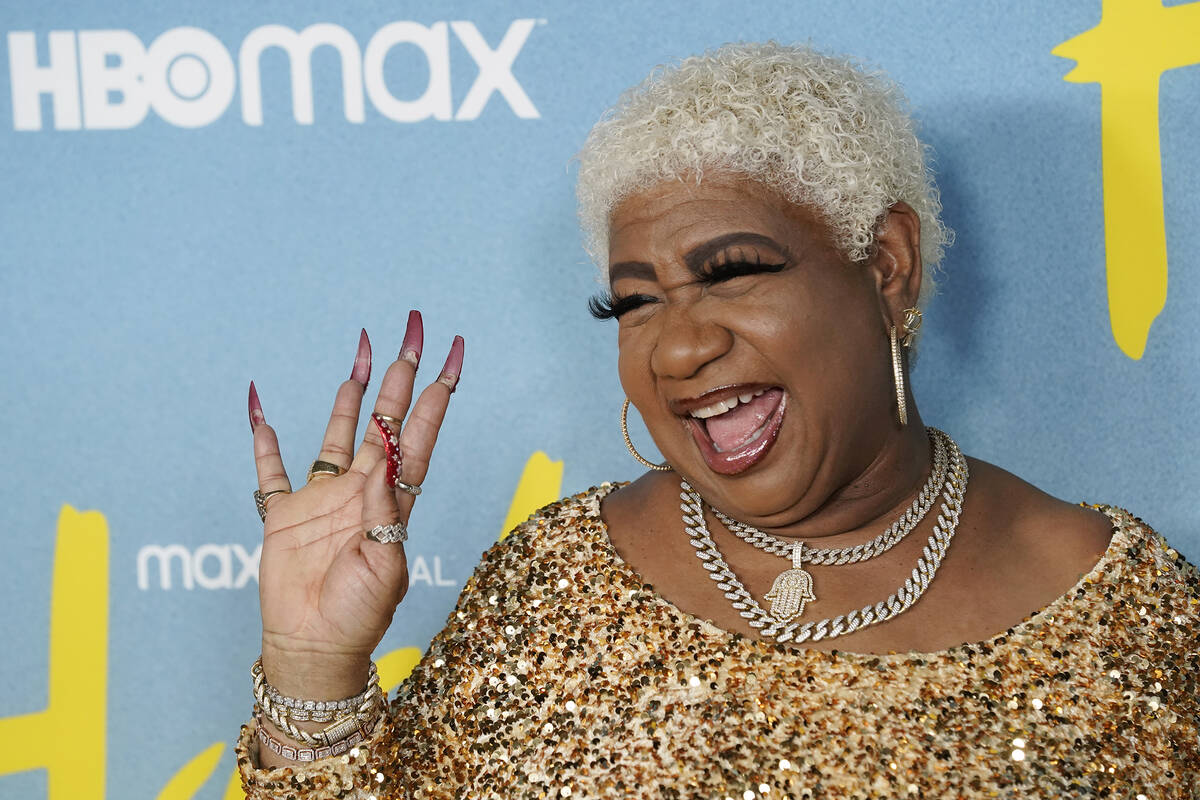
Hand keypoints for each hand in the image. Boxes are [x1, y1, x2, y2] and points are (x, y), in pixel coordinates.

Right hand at [248, 312, 463, 698]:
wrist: (315, 647)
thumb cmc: (359, 616)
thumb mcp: (385, 566)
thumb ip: (383, 512)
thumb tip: (382, 461)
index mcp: (395, 501)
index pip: (420, 433)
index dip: (437, 393)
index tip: (453, 353)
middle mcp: (363, 489)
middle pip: (384, 417)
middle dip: (400, 373)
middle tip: (412, 329)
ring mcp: (324, 498)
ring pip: (338, 431)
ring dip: (350, 392)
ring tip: (362, 350)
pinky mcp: (284, 514)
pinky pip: (271, 469)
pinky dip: (263, 439)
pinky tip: (260, 406)